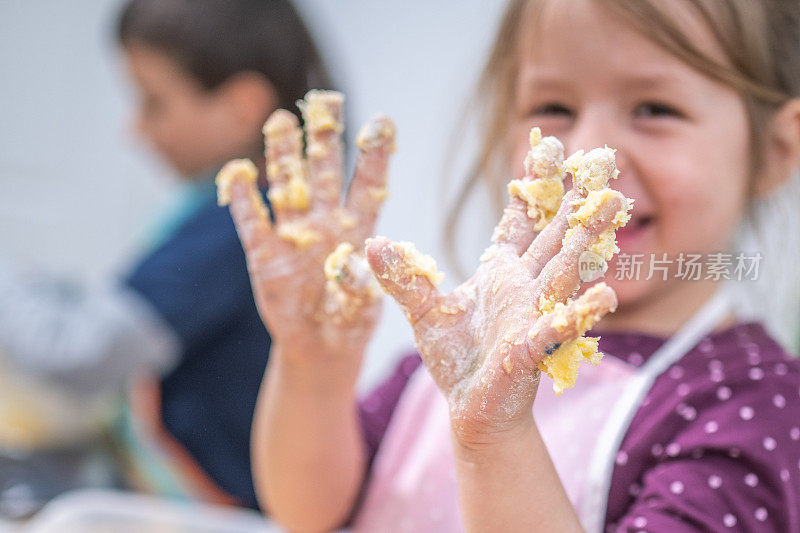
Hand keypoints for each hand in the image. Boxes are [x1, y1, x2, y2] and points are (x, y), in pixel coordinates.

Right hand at [217, 90, 394, 365]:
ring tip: (281, 120)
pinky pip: (251, 222)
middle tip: (325, 100)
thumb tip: (348, 260)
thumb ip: (358, 283)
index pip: (368, 185)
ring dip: (283, 156)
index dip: (374, 155)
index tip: (383, 122)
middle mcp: (325, 223)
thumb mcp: (363, 306)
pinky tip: (238, 171)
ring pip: (287, 186)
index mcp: (358, 229)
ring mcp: (293, 235)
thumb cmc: (350, 321)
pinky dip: (244, 199)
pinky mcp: (264, 255)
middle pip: (324, 172)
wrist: (320, 347)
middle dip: (324, 137)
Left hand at [366, 130, 630, 447]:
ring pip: (564, 270)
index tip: (547, 146)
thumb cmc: (456, 357)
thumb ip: (403, 276)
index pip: (520, 221)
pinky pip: (556, 329)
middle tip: (598, 158)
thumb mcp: (423, 309)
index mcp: (501, 272)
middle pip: (553, 235)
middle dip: (574, 199)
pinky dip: (578, 314)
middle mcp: (524, 287)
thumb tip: (372, 243)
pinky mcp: (530, 349)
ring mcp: (532, 315)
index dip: (532, 186)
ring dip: (588, 238)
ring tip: (613, 203)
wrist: (471, 406)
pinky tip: (605, 295)